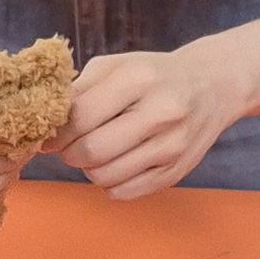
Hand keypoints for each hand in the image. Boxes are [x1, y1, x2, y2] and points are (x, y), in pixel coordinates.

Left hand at [62, 43, 251, 198]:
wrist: (212, 86)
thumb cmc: (154, 75)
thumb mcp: (116, 66)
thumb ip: (80, 89)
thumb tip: (47, 121)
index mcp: (138, 79)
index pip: (81, 117)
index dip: (57, 133)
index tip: (49, 136)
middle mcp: (160, 112)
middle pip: (92, 151)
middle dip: (70, 154)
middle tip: (70, 147)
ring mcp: (172, 145)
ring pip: (106, 176)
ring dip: (89, 169)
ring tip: (95, 153)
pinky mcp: (177, 171)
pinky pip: (126, 192)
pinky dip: (110, 184)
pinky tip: (115, 165)